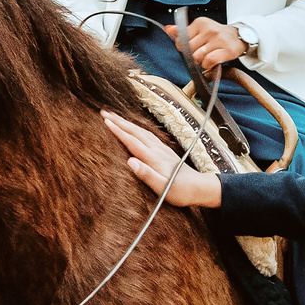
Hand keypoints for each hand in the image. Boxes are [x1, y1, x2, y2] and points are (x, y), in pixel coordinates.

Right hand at [101, 112, 222, 207]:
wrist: (199, 188)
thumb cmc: (180, 191)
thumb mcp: (162, 187)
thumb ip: (146, 174)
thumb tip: (130, 162)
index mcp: (153, 158)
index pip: (132, 141)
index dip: (118, 131)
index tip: (105, 121)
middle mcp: (157, 150)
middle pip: (135, 132)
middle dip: (119, 121)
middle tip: (104, 113)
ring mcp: (162, 149)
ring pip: (142, 131)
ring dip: (128, 123)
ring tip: (115, 117)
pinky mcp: (165, 151)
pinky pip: (148, 135)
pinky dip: (138, 129)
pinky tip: (136, 129)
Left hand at [166, 17, 251, 71]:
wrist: (238, 37)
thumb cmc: (215, 35)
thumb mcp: (199, 29)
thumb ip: (182, 30)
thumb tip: (168, 29)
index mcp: (200, 22)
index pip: (181, 40)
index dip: (184, 48)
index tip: (192, 47)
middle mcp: (209, 29)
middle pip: (189, 50)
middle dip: (193, 55)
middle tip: (201, 53)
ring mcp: (219, 39)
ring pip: (198, 57)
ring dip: (201, 61)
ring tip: (207, 56)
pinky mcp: (226, 50)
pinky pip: (209, 62)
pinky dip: (208, 65)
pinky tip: (212, 61)